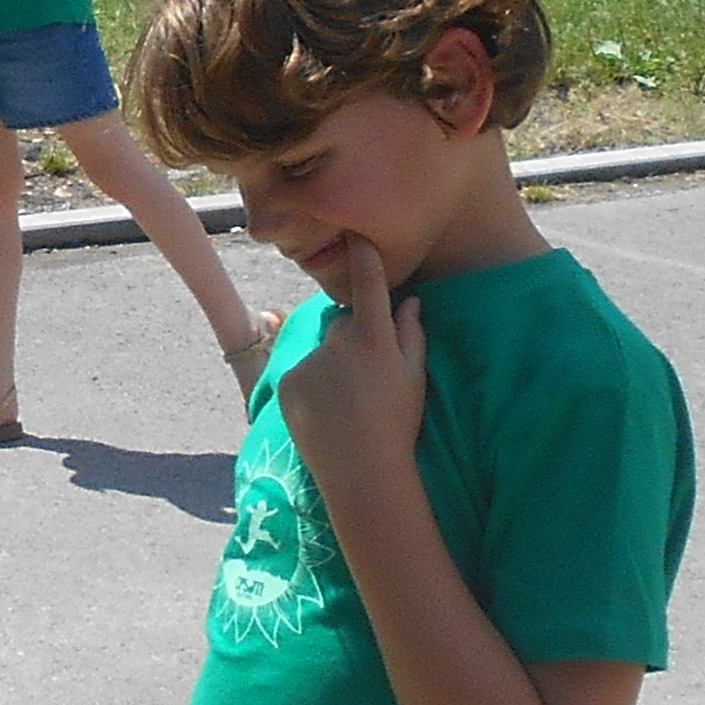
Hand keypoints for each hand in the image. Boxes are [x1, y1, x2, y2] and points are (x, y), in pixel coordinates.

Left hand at [266, 243, 428, 488]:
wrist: (361, 471)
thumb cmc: (398, 423)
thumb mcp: (415, 377)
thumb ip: (413, 334)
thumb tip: (411, 300)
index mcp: (374, 337)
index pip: (369, 284)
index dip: (363, 255)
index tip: (356, 232)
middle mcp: (339, 341)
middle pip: (344, 323)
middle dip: (354, 339)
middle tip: (367, 378)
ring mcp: (311, 360)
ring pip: (323, 349)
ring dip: (333, 364)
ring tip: (347, 402)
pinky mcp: (289, 380)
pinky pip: (303, 370)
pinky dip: (313, 384)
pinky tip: (327, 411)